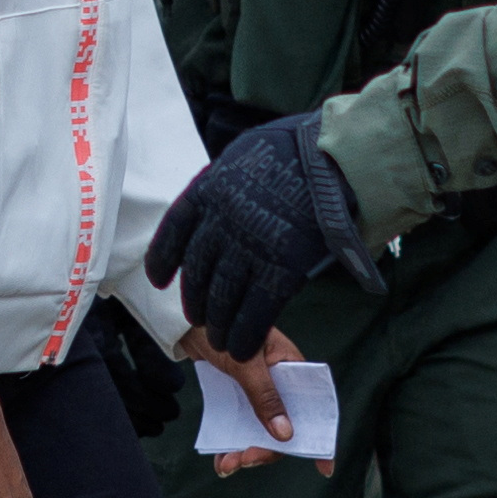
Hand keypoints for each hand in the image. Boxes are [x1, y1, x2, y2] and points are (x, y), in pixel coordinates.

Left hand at [143, 112, 375, 361]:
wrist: (337, 155)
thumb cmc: (297, 148)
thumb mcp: (246, 154)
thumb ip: (228, 184)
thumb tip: (219, 205)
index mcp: (209, 189)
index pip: (174, 232)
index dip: (163, 260)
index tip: (159, 280)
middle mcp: (221, 221)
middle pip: (198, 271)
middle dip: (196, 299)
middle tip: (196, 317)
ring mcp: (249, 247)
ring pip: (223, 297)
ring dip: (218, 324)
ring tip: (219, 341)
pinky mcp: (280, 269)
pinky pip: (255, 312)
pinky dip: (245, 334)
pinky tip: (240, 349)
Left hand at [189, 334, 314, 475]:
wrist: (182, 320)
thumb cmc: (220, 330)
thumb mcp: (244, 363)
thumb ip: (265, 396)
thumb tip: (286, 434)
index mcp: (290, 366)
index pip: (311, 405)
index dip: (318, 435)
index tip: (323, 467)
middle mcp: (276, 381)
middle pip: (282, 426)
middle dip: (265, 449)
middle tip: (245, 459)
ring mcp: (255, 390)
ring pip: (259, 430)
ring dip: (245, 451)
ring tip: (226, 465)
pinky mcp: (235, 396)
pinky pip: (239, 426)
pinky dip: (231, 444)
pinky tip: (220, 460)